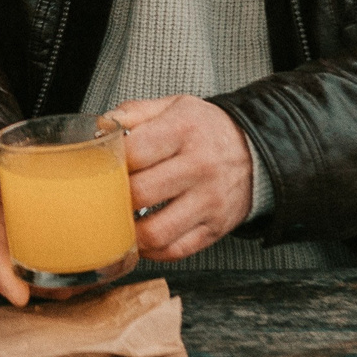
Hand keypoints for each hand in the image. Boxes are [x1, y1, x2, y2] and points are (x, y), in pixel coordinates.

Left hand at [113, 95, 255, 260]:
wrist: (255, 150)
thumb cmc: (205, 129)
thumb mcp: (174, 106)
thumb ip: (135, 112)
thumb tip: (101, 128)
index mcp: (184, 130)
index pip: (134, 152)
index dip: (110, 161)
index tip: (104, 165)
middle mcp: (200, 166)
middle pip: (141, 193)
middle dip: (115, 197)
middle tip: (106, 195)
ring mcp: (210, 201)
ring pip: (157, 232)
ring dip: (129, 233)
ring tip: (120, 222)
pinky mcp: (216, 228)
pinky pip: (176, 251)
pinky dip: (152, 251)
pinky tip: (142, 239)